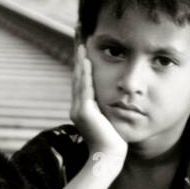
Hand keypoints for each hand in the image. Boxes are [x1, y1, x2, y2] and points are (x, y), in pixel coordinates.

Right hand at [70, 42, 126, 171]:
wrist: (109, 157)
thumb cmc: (113, 141)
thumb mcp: (109, 120)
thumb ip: (105, 108)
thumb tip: (111, 98)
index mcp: (82, 106)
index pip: (81, 77)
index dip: (81, 59)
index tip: (82, 41)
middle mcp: (77, 105)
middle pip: (77, 72)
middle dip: (77, 51)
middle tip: (78, 31)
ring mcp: (79, 109)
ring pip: (79, 77)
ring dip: (79, 58)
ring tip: (80, 40)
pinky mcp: (84, 112)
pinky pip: (85, 88)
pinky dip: (86, 73)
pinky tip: (87, 60)